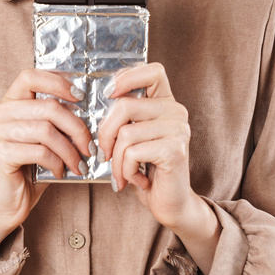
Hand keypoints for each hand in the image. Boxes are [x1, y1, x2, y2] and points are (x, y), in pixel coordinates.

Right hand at [0, 68, 93, 231]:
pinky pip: (39, 151)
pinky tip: (62, 171)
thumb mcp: (46, 138)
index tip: (80, 96)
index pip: (30, 76)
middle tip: (90, 146)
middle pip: (47, 107)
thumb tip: (90, 107)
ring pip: (45, 130)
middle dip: (76, 127)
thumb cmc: (31, 168)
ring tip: (80, 163)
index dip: (57, 82)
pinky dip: (57, 162)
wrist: (9, 204)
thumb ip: (58, 120)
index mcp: (8, 103)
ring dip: (70, 149)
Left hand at [95, 62, 196, 228]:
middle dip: (106, 135)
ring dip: (117, 160)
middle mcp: (176, 111)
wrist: (170, 204)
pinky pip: (133, 152)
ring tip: (124, 174)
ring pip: (125, 133)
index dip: (128, 77)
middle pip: (125, 106)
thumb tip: (96, 104)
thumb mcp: (133, 138)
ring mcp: (178, 129)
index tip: (109, 94)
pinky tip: (138, 180)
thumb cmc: (148, 170)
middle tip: (105, 155)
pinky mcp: (174, 149)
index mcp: (165, 103)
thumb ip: (123, 118)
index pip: (153, 71)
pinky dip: (127, 171)